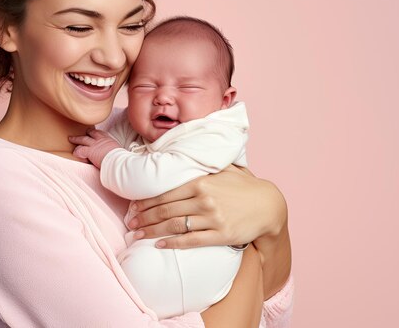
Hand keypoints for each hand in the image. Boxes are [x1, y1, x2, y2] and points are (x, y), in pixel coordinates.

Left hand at [69, 129, 121, 167]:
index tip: (93, 132)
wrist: (117, 160)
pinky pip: (80, 150)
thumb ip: (114, 151)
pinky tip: (75, 153)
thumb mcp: (118, 151)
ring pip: (83, 139)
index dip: (96, 133)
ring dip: (76, 139)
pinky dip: (77, 151)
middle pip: (91, 133)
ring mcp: (94, 144)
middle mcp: (100, 140)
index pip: (101, 133)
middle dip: (86, 132)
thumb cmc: (120, 158)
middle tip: (83, 131)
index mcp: (108, 139)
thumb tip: (116, 156)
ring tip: (71, 138)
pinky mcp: (89, 151)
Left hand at [126, 165, 287, 249]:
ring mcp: (213, 218)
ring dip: (152, 231)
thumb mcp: (222, 169)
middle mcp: (204, 199)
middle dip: (144, 217)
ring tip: (137, 235)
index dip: (147, 201)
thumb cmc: (243, 186)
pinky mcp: (221, 235)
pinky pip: (191, 240)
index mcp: (201, 181)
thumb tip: (179, 153)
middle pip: (166, 210)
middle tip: (130, 223)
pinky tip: (159, 245)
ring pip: (174, 225)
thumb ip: (201, 165)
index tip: (133, 206)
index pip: (166, 192)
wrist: (268, 205)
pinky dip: (173, 243)